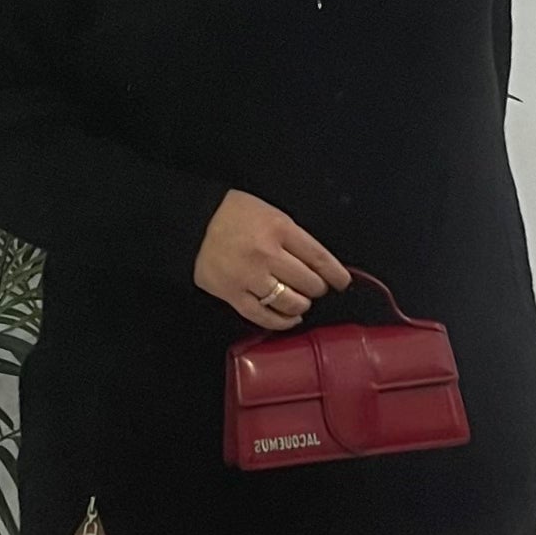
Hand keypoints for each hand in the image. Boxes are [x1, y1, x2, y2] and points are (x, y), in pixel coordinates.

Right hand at [194, 189, 351, 327]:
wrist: (193, 223)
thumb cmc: (234, 215)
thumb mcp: (270, 213)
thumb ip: (293, 237)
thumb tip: (319, 264)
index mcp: (279, 229)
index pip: (318, 257)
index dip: (335, 274)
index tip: (342, 282)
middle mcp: (267, 254)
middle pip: (308, 283)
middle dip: (317, 288)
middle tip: (314, 287)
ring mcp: (249, 277)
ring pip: (290, 302)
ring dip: (301, 305)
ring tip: (301, 301)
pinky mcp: (233, 295)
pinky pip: (264, 316)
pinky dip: (282, 321)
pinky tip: (289, 318)